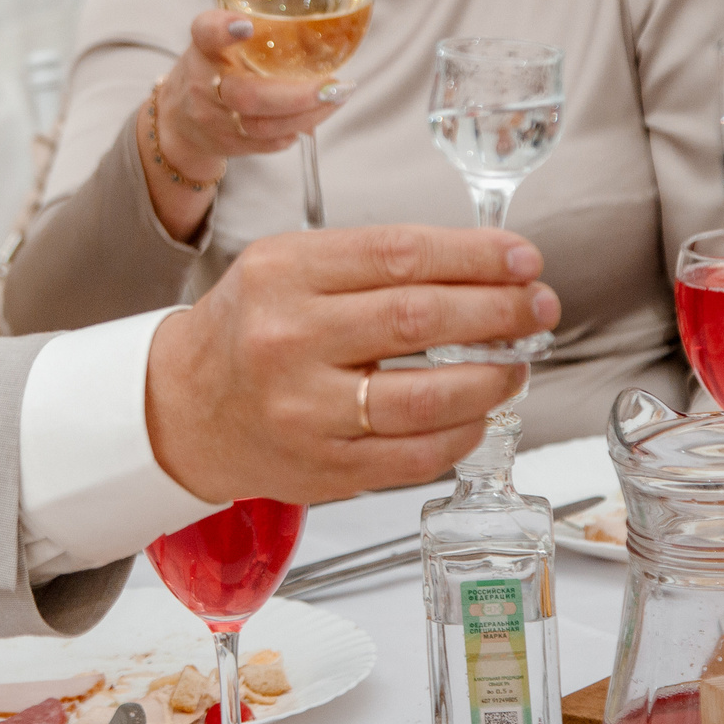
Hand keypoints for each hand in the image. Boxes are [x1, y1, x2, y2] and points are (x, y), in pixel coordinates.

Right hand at [141, 224, 560, 502]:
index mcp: (283, 274)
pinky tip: (479, 412)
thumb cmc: (250, 329)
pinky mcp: (323, 469)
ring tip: (517, 364)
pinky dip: (463, 433)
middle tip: (538, 308)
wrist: (186, 408)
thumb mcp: (288, 267)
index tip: (522, 258)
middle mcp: (288, 340)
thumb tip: (484, 267)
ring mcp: (304, 411)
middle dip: (498, 311)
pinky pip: (415, 455)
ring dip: (492, 378)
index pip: (399, 254)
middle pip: (419, 318)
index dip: (475, 256)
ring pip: (426, 396)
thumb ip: (372, 262)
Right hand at [149, 7, 351, 183]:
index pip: (206, 33)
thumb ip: (260, 22)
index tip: (246, 26)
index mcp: (204, 46)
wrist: (178, 120)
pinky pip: (267, 144)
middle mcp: (203, 83)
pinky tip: (312, 118)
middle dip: (298, 95)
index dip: (223, 30)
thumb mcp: (221, 38)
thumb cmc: (212, 68)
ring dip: (308, 115)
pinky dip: (295, 130)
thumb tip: (330, 1)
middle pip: (248, 95)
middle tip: (334, 85)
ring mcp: (213, 119)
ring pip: (263, 125)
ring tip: (336, 98)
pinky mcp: (226, 144)